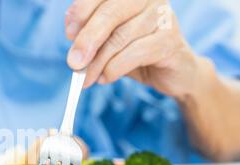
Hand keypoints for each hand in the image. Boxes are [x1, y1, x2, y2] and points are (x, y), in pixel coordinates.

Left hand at [66, 0, 200, 98]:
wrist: (171, 72)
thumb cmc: (134, 51)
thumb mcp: (107, 41)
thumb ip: (90, 34)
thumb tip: (72, 35)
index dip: (81, 11)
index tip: (69, 33)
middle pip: (110, 13)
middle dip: (87, 40)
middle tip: (73, 63)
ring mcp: (162, 15)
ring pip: (119, 38)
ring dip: (98, 63)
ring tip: (87, 78)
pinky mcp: (170, 39)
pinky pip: (134, 53)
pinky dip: (114, 69)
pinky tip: (106, 78)